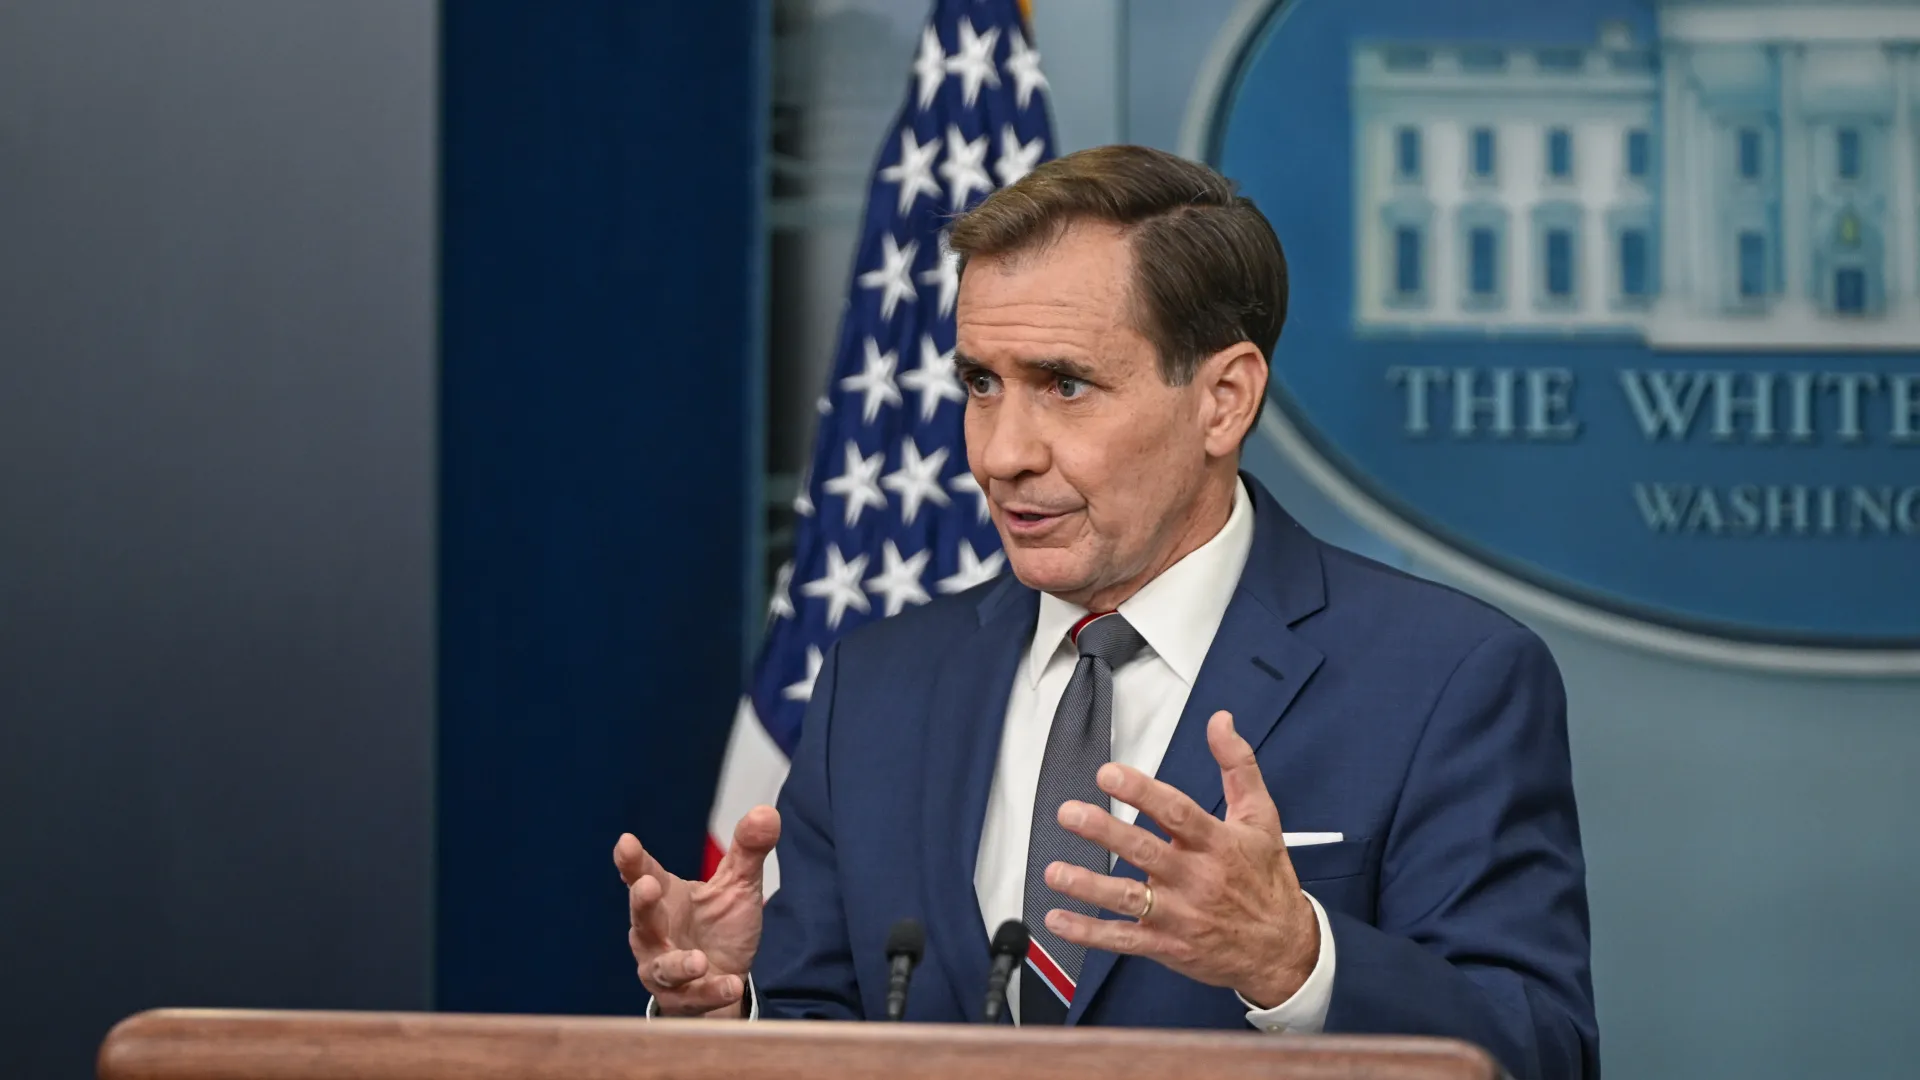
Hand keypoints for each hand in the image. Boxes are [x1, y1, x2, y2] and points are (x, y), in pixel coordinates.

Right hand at [613, 806, 779, 1016]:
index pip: (643, 874)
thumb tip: (766, 811)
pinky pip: (694, 997)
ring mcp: (663, 968)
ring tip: (698, 960)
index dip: (632, 861)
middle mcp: (655, 933)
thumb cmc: (721, 926)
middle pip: (642, 919)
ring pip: (662, 967)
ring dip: (678, 964)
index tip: (625, 842)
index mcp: (665, 897)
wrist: (726, 978)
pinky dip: (711, 992)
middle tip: (646, 886)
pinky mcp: (682, 999)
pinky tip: (730, 984)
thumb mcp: (738, 885)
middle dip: (642, 903)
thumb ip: (747, 851)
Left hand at [1041, 711, 1318, 1007]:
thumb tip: (1221, 720)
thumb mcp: (1262, 818)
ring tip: (1054, 871)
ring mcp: (1180, 915)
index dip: (1141, 792)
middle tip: (1069, 814)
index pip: (1176, 812)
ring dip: (1089, 885)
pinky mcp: (1168, 945)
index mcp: (1218, 843)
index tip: (1108, 774)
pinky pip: (1123, 939)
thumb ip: (1238, 765)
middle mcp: (1196, 878)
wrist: (1284, 949)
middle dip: (1104, 832)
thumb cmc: (1268, 878)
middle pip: (1145, 852)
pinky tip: (1058, 920)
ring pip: (1129, 898)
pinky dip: (1089, 933)